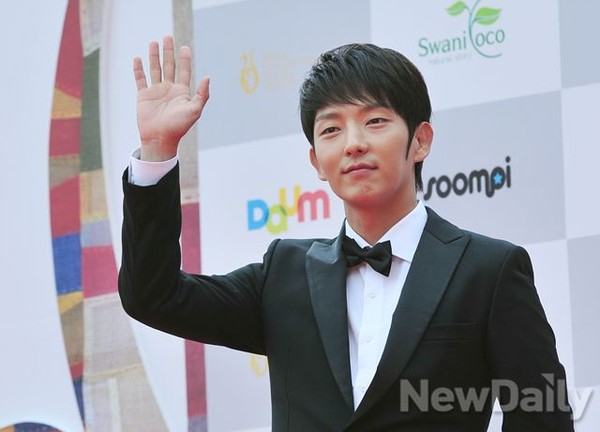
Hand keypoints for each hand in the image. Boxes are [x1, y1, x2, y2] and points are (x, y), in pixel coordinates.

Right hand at [133, 35, 209, 160]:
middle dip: (168, 52)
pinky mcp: (143, 96)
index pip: (184, 71)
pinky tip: (138, 58)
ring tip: (154, 43)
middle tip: (167, 37)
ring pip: (155, 69)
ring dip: (154, 56)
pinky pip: (140, 80)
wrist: (160, 139)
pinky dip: (138, 69)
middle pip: (169, 66)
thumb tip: (208, 77)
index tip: (185, 47)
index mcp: (182, 92)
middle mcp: (169, 89)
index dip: (185, 59)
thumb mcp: (194, 110)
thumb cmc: (179, 126)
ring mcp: (156, 92)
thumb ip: (202, 94)